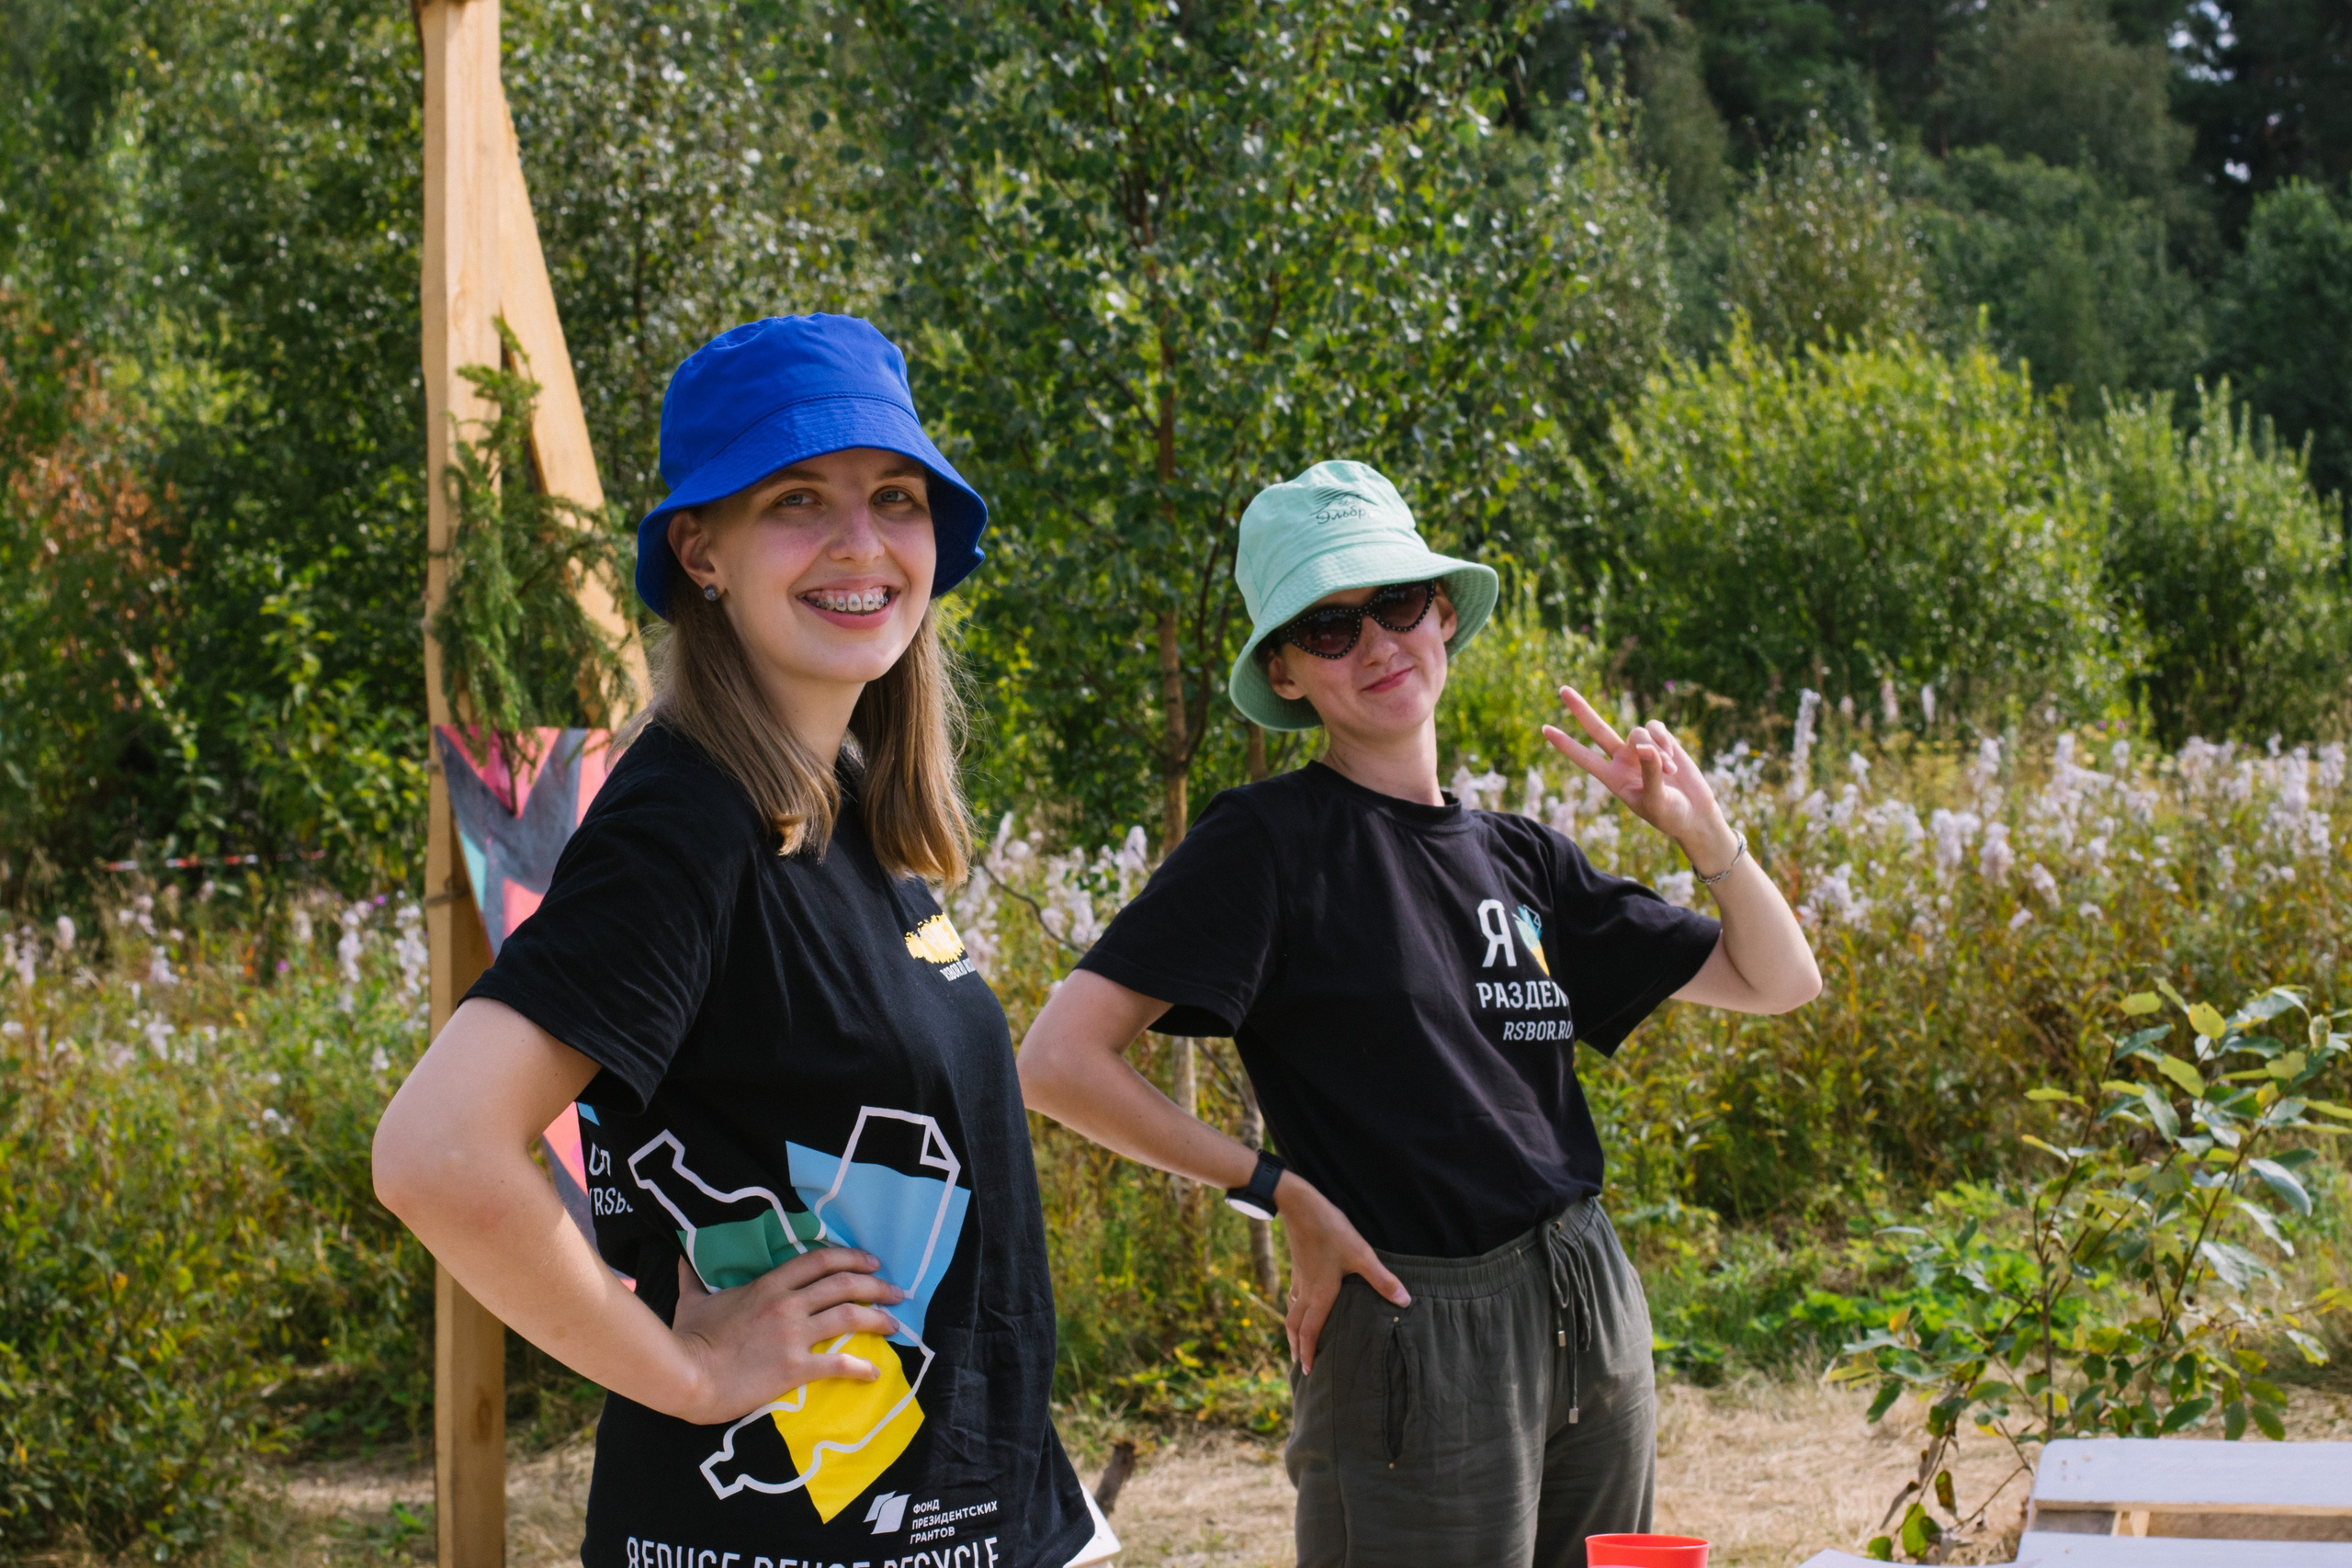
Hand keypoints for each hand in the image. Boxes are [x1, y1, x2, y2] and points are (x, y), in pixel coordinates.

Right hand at [666, 1249, 907, 1424]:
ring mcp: (792, 1336)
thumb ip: (693, 1277)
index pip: (820, 1261)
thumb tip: (683, 1258)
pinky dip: (860, 1368)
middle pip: (843, 1285)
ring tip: (895, 1324)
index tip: (872, 1262)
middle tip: (897, 1291)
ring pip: (848, 1317)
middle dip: (876, 1285)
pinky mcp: (793, 1368)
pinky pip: (837, 1364)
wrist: (686, 1376)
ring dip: (877, 1318)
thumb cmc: (689, 1338)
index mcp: (769, 1285)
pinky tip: (873, 1372)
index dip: (851, 1258)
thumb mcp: (692, 1300)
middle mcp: (787, 1304)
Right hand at [1278, 1174, 1408, 1374]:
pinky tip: (1300, 1304)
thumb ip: (1382, 1279)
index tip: (1309, 1371)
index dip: (1308, 1352)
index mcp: (1321, 1294)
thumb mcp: (1360, 1254)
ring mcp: (1300, 1278)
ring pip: (1292, 1311)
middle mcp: (1307, 1291)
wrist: (1300, 1206)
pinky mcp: (1298, 1267)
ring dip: (1293, 1330)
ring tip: (1296, 1341)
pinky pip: (1294, 1296)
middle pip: (1295, 1326)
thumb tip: (1405, 1301)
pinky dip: (1295, 1309)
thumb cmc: (1331, 1231)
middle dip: (1297, 1347)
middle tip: (1299, 1366)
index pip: (1311, 1331)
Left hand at [1542, 687, 1737, 871]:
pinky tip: (1673, 757)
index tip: (1544, 729)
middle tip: (1562, 690)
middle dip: (1581, 710)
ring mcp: (1641, 749)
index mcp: (1613, 778)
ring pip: (1637, 732)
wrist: (1695, 814)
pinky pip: (1655, 727)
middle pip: (1597, 729)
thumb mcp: (1656, 800)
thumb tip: (1645, 748)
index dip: (1565, 744)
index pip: (1584, 758)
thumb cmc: (1670, 815)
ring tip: (1669, 772)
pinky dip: (1663, 739)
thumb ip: (1650, 774)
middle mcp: (1623, 760)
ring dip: (1655, 749)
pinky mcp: (1662, 741)